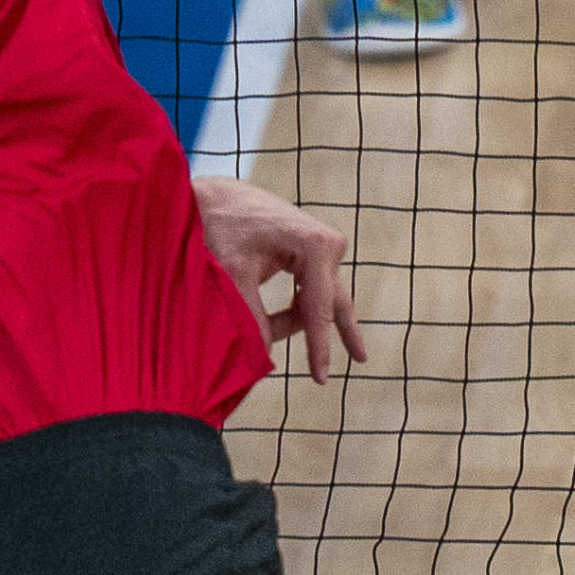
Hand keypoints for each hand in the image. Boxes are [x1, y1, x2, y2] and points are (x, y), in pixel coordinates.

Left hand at [194, 174, 371, 381]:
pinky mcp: (310, 247)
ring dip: (309, 322)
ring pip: (322, 296)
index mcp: (314, 245)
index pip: (319, 308)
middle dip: (341, 333)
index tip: (320, 379)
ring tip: (311, 356)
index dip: (319, 347)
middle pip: (335, 300)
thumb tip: (264, 359)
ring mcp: (321, 243)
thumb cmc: (221, 229)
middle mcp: (326, 243)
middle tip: (360, 362)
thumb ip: (251, 318)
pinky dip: (298, 308)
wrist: (214, 195)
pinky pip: (311, 287)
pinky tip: (284, 323)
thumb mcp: (232, 276)